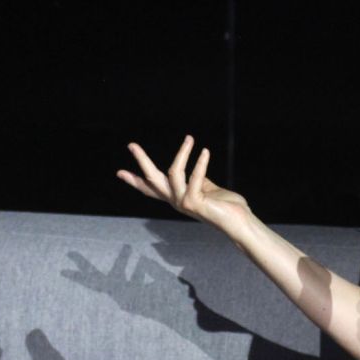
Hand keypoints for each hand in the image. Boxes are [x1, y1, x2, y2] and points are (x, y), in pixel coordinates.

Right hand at [116, 136, 251, 235]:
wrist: (239, 220)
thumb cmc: (226, 205)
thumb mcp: (206, 188)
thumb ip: (196, 178)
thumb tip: (192, 166)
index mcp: (176, 198)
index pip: (151, 189)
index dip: (135, 181)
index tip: (120, 172)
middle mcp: (176, 201)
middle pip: (152, 180)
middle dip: (141, 161)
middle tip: (131, 145)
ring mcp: (183, 203)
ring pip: (173, 172)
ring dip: (182, 153)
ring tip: (190, 139)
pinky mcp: (193, 202)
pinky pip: (194, 176)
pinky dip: (200, 162)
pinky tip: (205, 152)